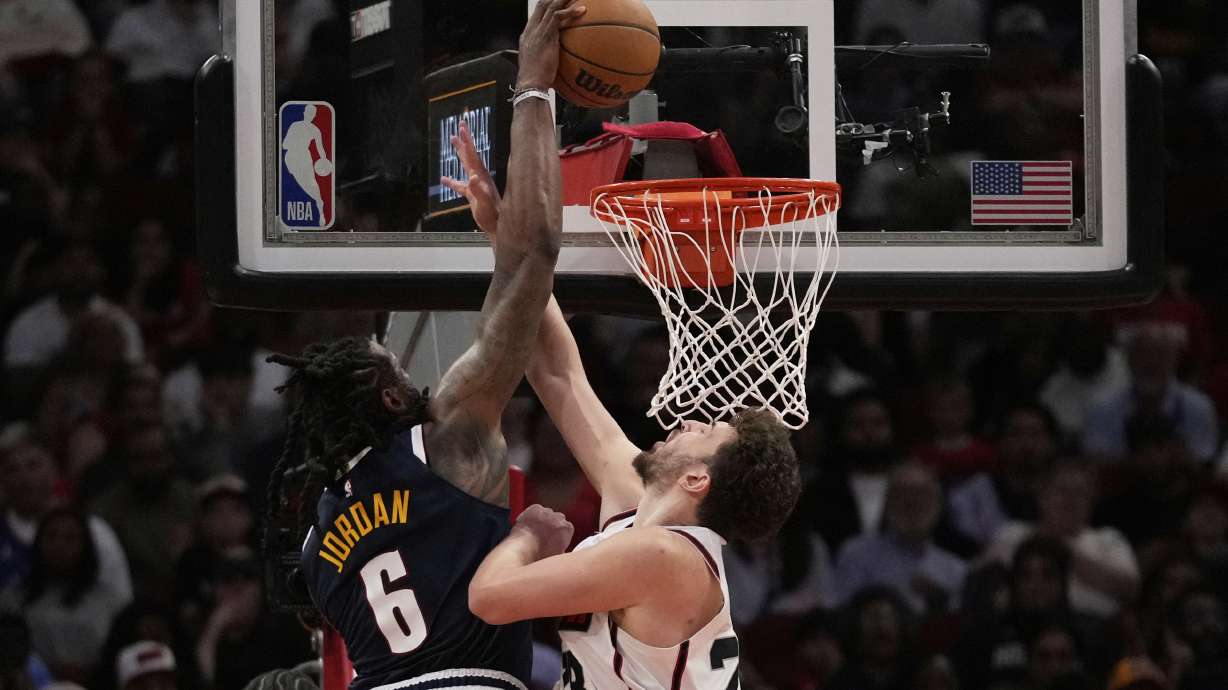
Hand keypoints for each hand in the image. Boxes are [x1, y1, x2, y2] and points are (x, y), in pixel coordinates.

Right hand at [441, 120, 500, 236]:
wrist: (498, 226)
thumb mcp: (484, 202)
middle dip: (465, 139)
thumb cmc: (493, 215)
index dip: (466, 141)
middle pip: (470, 154)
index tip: (462, 128)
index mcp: (481, 176)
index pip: (472, 154)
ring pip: (466, 164)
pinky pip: (460, 184)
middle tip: (460, 125)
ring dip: (459, 152)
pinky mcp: (473, 194)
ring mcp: (476, 185)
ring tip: (453, 140)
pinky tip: (444, 179)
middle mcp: (479, 177)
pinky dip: (452, 181)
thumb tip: (472, 178)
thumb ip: (478, 190)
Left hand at [512, 504, 573, 559]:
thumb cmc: (539, 556)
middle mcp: (559, 518)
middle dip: (552, 525)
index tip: (554, 539)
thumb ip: (563, 548)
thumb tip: (561, 550)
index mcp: (567, 528)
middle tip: (544, 536)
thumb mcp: (558, 555)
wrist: (523, 550)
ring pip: (547, 514)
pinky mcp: (535, 508)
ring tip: (535, 531)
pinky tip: (529, 524)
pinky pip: (536, 510)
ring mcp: (546, 512)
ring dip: (542, 520)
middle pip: (558, 519)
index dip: (559, 534)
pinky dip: (533, 515)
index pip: (566, 528)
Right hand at [517, 0, 585, 89]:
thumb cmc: (537, 81)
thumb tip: (559, 60)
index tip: (560, 1)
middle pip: (543, 5)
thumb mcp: (541, 64)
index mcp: (528, 35)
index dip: (549, 3)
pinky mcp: (545, 36)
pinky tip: (583, 10)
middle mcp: (531, 30)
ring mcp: (537, 32)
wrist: (530, 86)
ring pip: (550, 6)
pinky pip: (558, 18)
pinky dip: (570, 12)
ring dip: (563, 0)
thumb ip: (548, 56)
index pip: (538, 13)